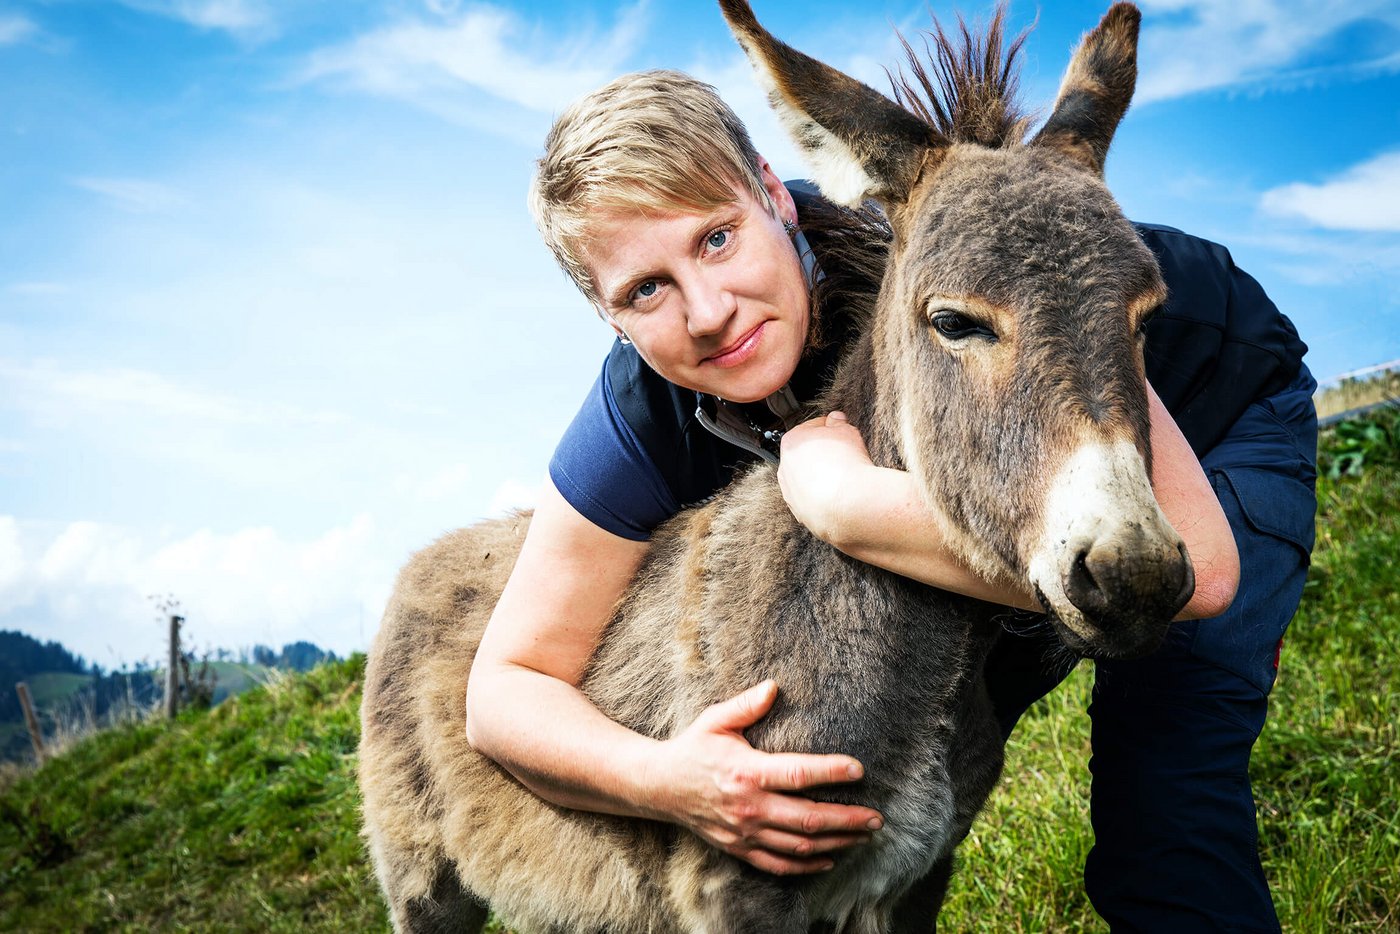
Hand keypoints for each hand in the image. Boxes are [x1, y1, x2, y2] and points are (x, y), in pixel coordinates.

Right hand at [648, 680, 882, 874]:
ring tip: (864, 836)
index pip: (797, 774)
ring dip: (837, 843)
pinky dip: (807, 866)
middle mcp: (748, 806)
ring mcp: (744, 832)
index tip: (859, 770)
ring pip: (799, 846)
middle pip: (808, 819)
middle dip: (848, 820)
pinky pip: (779, 864)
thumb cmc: (694, 747)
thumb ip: (747, 705)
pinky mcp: (740, 848)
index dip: (830, 772)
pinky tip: (831, 858)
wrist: (660, 786)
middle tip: (877, 818)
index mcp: (746, 772)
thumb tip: (774, 686)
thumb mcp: (716, 719)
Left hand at [778, 411, 874, 543]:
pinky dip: (823, 497)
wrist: (849, 504)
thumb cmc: (846, 465)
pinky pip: (812, 500)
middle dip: (823, 454)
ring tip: (844, 478)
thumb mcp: (847, 432)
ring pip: (807, 480)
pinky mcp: (800, 512)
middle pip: (806, 455)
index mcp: (792, 442)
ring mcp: (790, 492)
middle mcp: (785, 467)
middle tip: (845, 456)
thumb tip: (836, 419)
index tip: (840, 432)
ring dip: (822, 477)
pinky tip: (839, 495)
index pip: (811, 428)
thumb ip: (838, 423)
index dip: (829, 429)